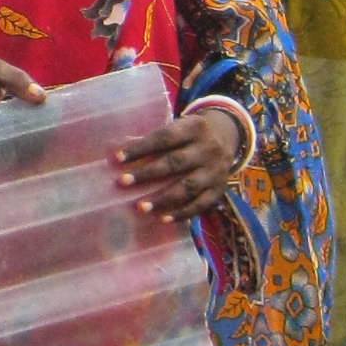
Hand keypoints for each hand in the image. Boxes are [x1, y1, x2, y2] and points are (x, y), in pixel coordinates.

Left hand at [114, 108, 244, 223]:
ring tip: (141, 207)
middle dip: (147, 173)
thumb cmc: (189, 135)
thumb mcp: (178, 127)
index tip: (117, 158)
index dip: (140, 148)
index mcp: (194, 128)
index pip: (164, 138)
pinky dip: (182, 213)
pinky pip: (201, 204)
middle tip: (122, 182)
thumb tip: (119, 154)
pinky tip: (163, 219)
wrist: (227, 137)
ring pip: (188, 186)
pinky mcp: (219, 189)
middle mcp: (207, 149)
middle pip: (175, 162)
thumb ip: (156, 140)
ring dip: (163, 199)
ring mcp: (216, 171)